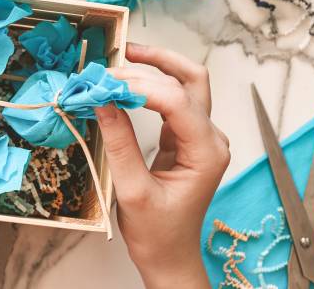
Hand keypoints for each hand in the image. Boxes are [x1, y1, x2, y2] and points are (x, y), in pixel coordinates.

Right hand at [96, 43, 229, 288]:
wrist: (170, 256)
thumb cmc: (156, 233)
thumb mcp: (133, 191)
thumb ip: (120, 144)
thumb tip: (103, 102)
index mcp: (206, 152)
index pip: (177, 101)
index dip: (141, 87)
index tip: (106, 84)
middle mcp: (210, 138)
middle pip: (191, 81)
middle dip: (155, 64)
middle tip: (117, 59)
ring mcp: (200, 136)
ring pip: (185, 85)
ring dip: (156, 67)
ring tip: (124, 57)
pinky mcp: (185, 138)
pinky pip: (172, 101)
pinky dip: (150, 87)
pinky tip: (127, 83)